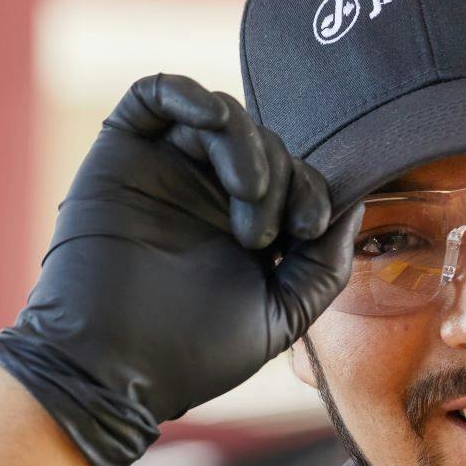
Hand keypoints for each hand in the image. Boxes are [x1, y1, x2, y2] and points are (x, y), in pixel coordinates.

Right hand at [0, 73, 363, 465]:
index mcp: (245, 226)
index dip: (314, 190)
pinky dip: (189, 95)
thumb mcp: (282, 313)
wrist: (113, 370)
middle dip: (282, 177)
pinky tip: (214, 121)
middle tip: (262, 236)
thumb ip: (322, 264)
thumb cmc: (193, 353)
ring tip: (248, 198)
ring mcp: (165, 170)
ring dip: (249, 147)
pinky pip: (154, 95)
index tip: (308, 231)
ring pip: (221, 117)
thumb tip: (353, 207)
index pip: (295, 177)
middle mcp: (206, 193)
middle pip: (265, 142)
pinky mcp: (121, 156)